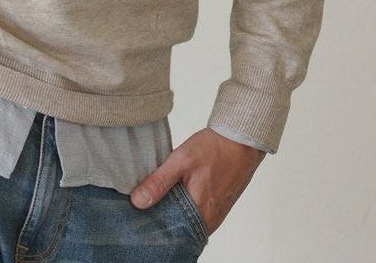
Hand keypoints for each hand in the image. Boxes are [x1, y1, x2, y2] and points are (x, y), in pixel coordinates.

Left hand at [128, 127, 265, 236]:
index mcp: (200, 213)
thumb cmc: (214, 150)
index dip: (152, 227)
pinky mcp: (216, 207)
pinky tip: (169, 196)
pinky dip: (181, 208)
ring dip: (170, 213)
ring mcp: (215, 214)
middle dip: (159, 220)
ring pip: (186, 222)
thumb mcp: (181, 161)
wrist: (241, 141)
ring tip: (151, 202)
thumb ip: (159, 182)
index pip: (171, 234)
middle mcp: (210, 220)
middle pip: (178, 229)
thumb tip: (138, 202)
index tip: (135, 218)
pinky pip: (194, 214)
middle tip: (140, 208)